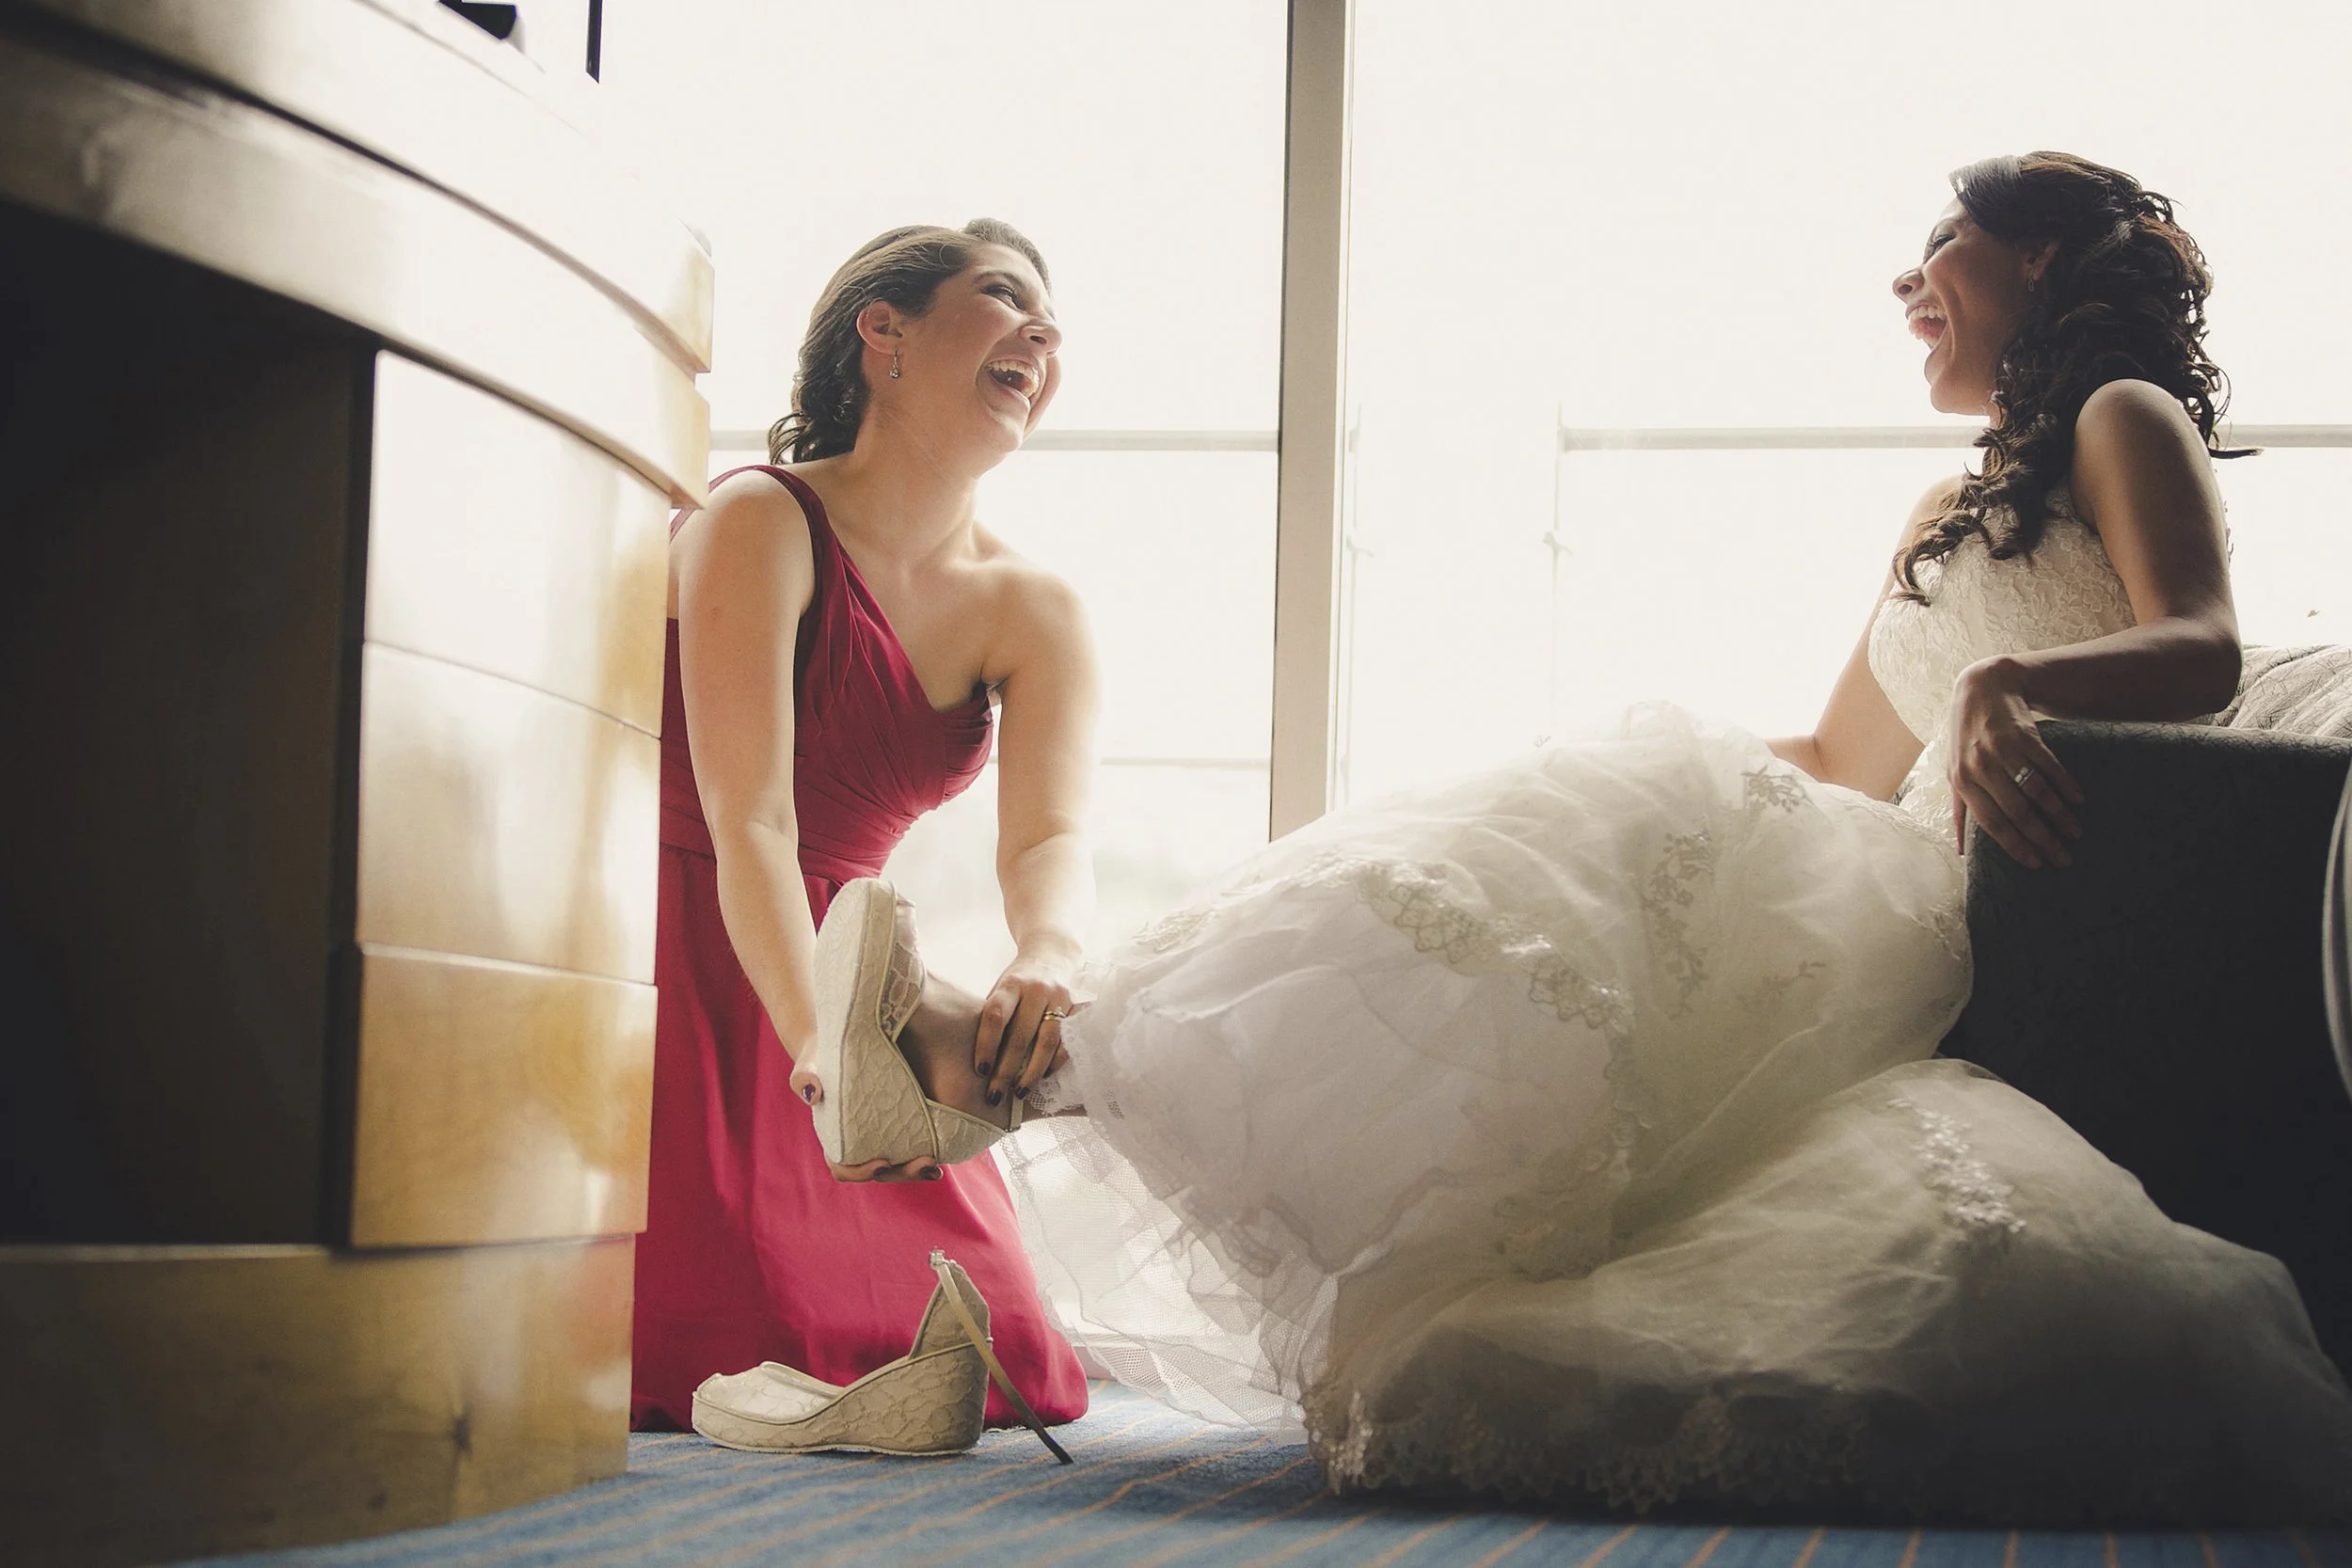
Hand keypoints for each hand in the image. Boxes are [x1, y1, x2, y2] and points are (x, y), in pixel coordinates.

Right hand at [789, 1064, 944, 1183]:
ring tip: (935, 1165)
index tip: (882, 1161)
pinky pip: (908, 1149)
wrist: (838, 1045)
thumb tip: (812, 1092)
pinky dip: (922, 1157)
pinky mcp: (896, 1127)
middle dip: (900, 1173)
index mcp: (834, 1139)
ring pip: (896, 1167)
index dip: (862, 1172)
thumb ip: (804, 1077)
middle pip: (877, 1173)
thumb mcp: (809, 1064)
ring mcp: (877, 1139)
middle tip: (924, 1162)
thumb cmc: (820, 1058)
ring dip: (915, 1171)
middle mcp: (857, 1145)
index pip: (844, 1168)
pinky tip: (941, 1154)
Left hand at [975, 948, 1076, 1105]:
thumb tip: (976, 1062)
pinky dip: (1056, 1062)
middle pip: (1020, 1036)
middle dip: (1006, 1070)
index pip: (996, 1017)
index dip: (986, 1045)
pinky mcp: (1077, 1007)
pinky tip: (1044, 1077)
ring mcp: (1060, 998)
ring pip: (1047, 1042)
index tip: (980, 1071)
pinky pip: (1068, 1041)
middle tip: (995, 1095)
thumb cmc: (1016, 982)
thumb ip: (993, 1018)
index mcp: (1011, 984)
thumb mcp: (1000, 990)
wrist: (1051, 955)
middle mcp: (1036, 990)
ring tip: (1019, 1092)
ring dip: (1032, 1072)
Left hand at [1946, 656, 2084, 867]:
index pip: (1991, 822)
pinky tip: (2079, 801)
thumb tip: (1961, 852)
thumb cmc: (1965, 738)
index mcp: (1962, 781)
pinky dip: (2066, 785)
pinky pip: (2049, 765)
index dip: (2014, 845)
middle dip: (2042, 839)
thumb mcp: (1953, 771)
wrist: (1982, 688)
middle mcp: (1981, 767)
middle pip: (2017, 812)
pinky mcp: (2026, 735)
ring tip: (2075, 833)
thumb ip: (1959, 810)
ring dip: (2059, 815)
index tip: (2035, 864)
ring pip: (2036, 791)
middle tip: (2063, 858)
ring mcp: (2004, 750)